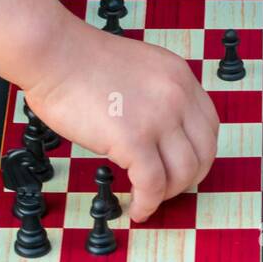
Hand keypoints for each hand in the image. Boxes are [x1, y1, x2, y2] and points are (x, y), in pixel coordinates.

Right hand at [21, 20, 219, 221]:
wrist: (53, 52)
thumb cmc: (79, 60)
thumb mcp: (138, 68)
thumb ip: (156, 95)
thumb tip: (157, 135)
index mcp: (180, 76)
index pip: (209, 126)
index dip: (199, 153)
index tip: (183, 166)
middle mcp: (178, 96)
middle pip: (204, 152)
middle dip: (188, 178)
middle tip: (168, 189)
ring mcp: (159, 118)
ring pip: (183, 173)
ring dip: (167, 194)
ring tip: (148, 200)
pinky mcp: (134, 140)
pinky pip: (152, 184)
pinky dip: (147, 204)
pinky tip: (136, 209)